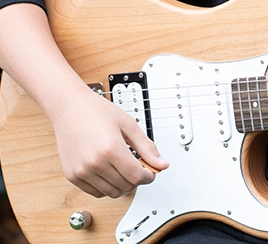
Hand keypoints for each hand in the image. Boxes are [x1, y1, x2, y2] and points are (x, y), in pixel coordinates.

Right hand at [50, 85, 168, 197]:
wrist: (70, 109)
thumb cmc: (97, 112)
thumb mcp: (129, 125)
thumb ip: (147, 147)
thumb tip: (162, 164)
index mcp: (111, 149)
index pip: (136, 176)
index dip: (149, 176)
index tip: (152, 172)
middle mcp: (94, 164)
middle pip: (125, 186)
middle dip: (137, 180)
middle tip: (140, 167)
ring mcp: (82, 172)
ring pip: (111, 193)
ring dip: (123, 185)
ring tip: (125, 168)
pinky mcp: (73, 177)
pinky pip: (95, 192)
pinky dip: (107, 187)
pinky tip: (111, 172)